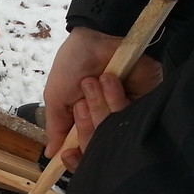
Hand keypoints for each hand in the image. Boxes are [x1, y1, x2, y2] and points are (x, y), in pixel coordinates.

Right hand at [44, 27, 162, 169]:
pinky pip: (132, 116)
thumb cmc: (73, 63)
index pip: (82, 151)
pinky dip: (117, 98)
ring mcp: (124, 112)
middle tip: (81, 102)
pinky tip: (110, 79)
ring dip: (100, 105)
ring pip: (114, 131)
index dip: (76, 157)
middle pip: (98, 145)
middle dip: (86, 124)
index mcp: (83, 122)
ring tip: (94, 81)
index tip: (69, 154)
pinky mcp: (143, 102)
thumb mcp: (56, 96)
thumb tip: (50, 154)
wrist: (98, 36)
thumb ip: (56, 126)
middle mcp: (103, 121)